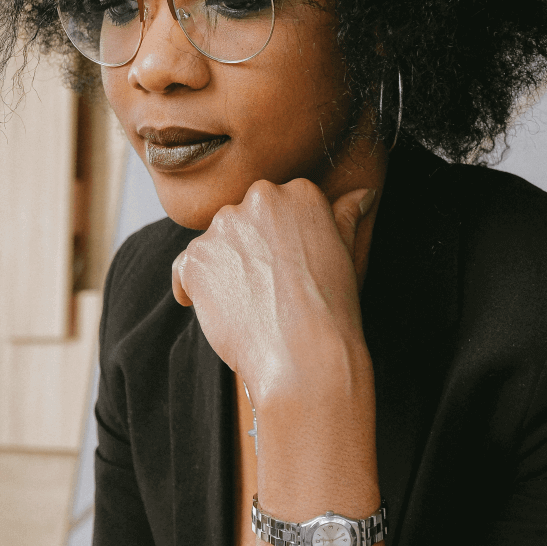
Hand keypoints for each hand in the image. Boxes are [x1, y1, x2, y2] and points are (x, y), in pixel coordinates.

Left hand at [171, 179, 379, 403]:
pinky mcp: (196, 258)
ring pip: (214, 244)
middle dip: (247, 250)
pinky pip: (184, 269)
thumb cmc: (330, 309)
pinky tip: (216, 310)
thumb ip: (344, 217)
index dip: (278, 242)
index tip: (285, 269)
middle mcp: (258, 199)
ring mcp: (223, 228)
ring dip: (222, 268)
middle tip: (267, 289)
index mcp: (298, 192)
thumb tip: (362, 194)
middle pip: (242, 221)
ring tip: (247, 303)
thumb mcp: (345, 254)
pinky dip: (193, 288)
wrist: (304, 353)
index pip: (275, 207)